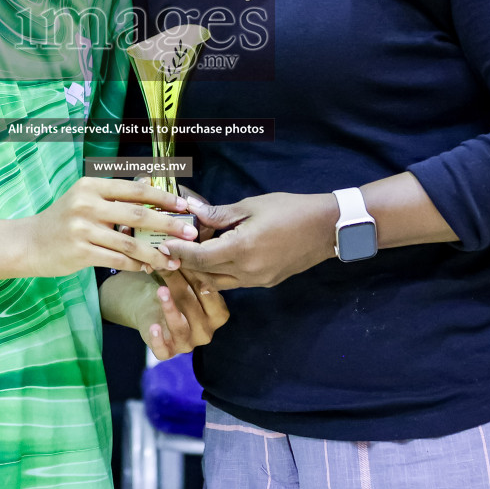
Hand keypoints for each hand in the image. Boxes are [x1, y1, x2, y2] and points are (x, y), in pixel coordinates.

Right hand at [24, 177, 197, 276]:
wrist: (28, 244)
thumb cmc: (62, 220)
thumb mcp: (85, 198)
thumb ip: (115, 193)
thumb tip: (150, 182)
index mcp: (91, 186)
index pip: (134, 189)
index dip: (162, 197)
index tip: (184, 206)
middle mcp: (86, 204)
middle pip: (137, 214)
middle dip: (168, 225)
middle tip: (190, 233)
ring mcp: (82, 229)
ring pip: (130, 243)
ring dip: (155, 253)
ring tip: (173, 260)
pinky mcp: (79, 252)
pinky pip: (117, 260)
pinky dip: (136, 265)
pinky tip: (147, 268)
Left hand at [101, 268, 229, 359]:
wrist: (148, 305)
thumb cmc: (174, 289)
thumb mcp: (182, 277)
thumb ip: (186, 267)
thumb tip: (181, 247)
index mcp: (218, 313)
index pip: (211, 295)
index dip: (199, 276)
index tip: (187, 258)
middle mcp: (207, 330)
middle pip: (195, 308)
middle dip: (182, 286)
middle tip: (171, 267)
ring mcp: (188, 343)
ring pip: (181, 328)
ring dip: (171, 309)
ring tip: (161, 291)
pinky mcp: (168, 352)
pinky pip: (164, 350)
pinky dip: (159, 339)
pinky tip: (153, 326)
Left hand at [165, 191, 337, 288]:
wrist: (326, 228)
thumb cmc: (290, 210)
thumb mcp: (251, 206)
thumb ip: (219, 214)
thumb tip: (191, 210)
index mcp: (241, 250)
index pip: (199, 257)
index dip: (178, 252)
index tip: (163, 246)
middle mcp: (247, 272)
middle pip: (204, 273)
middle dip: (186, 262)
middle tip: (172, 249)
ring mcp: (258, 280)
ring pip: (218, 282)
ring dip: (202, 270)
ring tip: (191, 253)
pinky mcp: (266, 282)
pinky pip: (235, 282)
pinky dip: (219, 273)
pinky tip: (215, 257)